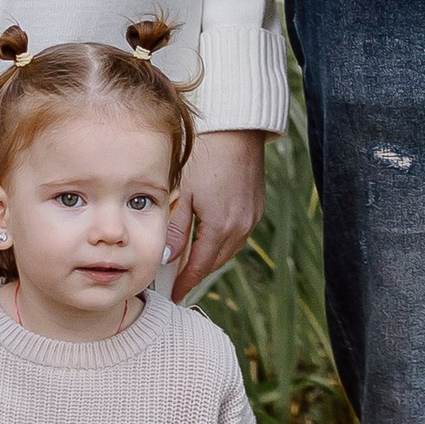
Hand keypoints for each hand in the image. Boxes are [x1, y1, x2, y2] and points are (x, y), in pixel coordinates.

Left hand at [171, 130, 265, 296]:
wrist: (238, 128)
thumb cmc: (206, 155)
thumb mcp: (184, 191)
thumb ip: (176, 228)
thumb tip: (167, 258)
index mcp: (220, 226)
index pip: (200, 266)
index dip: (186, 282)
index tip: (174, 295)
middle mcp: (240, 226)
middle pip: (216, 261)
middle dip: (198, 274)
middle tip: (179, 283)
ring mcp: (252, 217)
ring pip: (229, 249)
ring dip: (211, 258)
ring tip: (192, 263)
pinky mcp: (257, 206)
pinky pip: (239, 234)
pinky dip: (223, 242)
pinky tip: (211, 238)